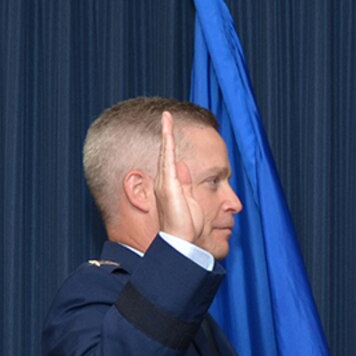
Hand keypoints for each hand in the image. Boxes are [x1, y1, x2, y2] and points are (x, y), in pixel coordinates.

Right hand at [153, 110, 204, 245]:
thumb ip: (186, 182)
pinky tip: (167, 127)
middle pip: (166, 152)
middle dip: (166, 133)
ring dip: (166, 132)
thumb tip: (184, 165)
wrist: (180, 239)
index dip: (170, 144)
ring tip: (166, 116)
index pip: (170, 160)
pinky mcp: (168, 181)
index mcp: (171, 185)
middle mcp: (165, 180)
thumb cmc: (186, 225)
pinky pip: (168, 156)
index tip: (170, 129)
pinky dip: (168, 140)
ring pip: (165, 151)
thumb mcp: (189, 199)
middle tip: (166, 116)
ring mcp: (165, 180)